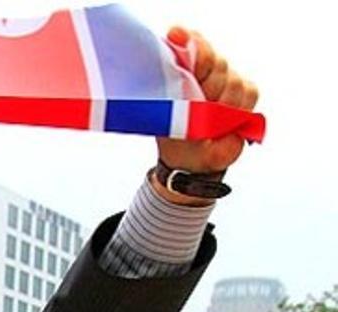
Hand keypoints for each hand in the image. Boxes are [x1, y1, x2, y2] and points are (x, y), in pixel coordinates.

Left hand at [155, 27, 258, 178]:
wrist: (193, 161)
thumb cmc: (175, 137)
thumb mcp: (168, 113)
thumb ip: (175, 85)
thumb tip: (177, 58)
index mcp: (182, 71)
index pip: (194, 44)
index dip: (196, 50)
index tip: (187, 55)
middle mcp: (205, 71)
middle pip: (217, 62)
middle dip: (208, 87)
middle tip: (198, 109)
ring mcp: (226, 81)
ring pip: (234, 80)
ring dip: (222, 104)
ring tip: (208, 122)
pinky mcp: (245, 94)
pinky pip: (249, 92)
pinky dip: (239, 109)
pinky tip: (225, 120)